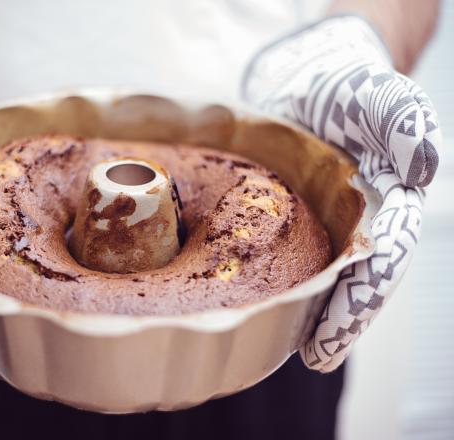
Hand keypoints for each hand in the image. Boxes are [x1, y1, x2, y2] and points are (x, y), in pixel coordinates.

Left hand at [241, 15, 441, 371]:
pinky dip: (277, 277)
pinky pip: (284, 251)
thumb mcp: (381, 99)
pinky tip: (258, 300)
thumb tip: (423, 169)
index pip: (379, 264)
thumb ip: (406, 127)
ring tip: (291, 346)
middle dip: (338, 320)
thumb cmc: (349, 89)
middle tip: (317, 356)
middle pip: (352, 280)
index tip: (336, 339)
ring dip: (309, 311)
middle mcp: (355, 223)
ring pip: (320, 274)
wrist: (307, 79)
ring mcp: (322, 222)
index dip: (360, 304)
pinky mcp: (286, 215)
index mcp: (383, 208)